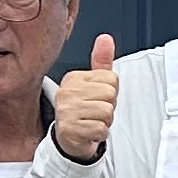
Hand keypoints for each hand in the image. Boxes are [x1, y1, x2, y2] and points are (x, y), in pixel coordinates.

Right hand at [48, 34, 121, 166]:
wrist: (69, 139)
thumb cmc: (84, 110)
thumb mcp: (94, 84)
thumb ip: (101, 61)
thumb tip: (105, 39)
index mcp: (74, 78)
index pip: (111, 78)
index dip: (111, 92)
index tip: (97, 99)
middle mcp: (67, 92)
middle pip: (110, 95)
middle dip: (109, 107)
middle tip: (95, 112)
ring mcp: (66, 111)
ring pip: (107, 112)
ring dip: (105, 122)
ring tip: (92, 121)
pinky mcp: (70, 130)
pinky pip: (101, 129)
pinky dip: (99, 134)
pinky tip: (89, 132)